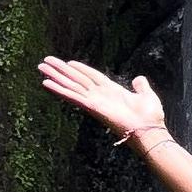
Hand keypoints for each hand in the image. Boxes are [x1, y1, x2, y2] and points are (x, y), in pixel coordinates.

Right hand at [39, 57, 167, 149]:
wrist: (150, 130)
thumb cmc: (150, 117)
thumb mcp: (147, 96)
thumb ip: (141, 87)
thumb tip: (139, 79)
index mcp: (112, 90)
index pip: (92, 76)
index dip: (80, 68)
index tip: (68, 62)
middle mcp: (100, 95)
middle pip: (77, 78)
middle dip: (61, 70)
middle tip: (45, 61)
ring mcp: (94, 101)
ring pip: (71, 85)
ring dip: (55, 76)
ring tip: (41, 67)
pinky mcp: (92, 107)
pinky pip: (73, 96)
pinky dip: (59, 89)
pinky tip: (46, 83)